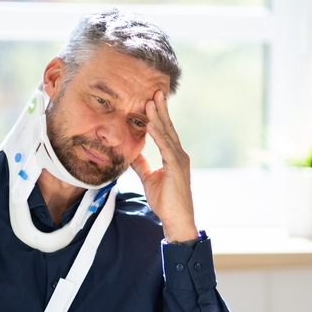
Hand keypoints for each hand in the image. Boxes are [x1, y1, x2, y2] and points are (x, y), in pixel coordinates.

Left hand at [130, 90, 199, 242]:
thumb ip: (142, 165)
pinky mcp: (176, 169)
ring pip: (167, 134)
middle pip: (168, 127)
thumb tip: (132, 154)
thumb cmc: (166, 201)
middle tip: (155, 91)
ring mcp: (179, 161)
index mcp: (173, 156)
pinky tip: (151, 124)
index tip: (151, 100)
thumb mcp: (149, 178)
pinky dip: (158, 135)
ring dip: (158, 117)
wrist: (177, 220)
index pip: (165, 131)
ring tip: (151, 102)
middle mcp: (179, 155)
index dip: (158, 115)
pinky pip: (166, 148)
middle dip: (161, 109)